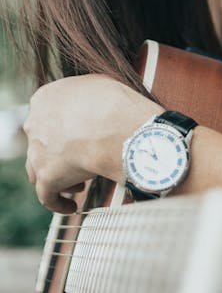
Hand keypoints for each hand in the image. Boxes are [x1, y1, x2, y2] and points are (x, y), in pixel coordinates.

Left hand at [23, 74, 161, 212]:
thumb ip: (84, 97)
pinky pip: (47, 196)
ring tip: (79, 184)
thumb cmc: (114, 102)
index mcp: (44, 98)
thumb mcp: (97, 85)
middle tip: (78, 158)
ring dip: (57, 177)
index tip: (76, 136)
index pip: (46, 116)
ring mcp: (37, 152)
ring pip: (38, 170)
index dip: (62, 129)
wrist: (116, 124)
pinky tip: (71, 206)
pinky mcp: (46, 177)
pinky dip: (59, 202)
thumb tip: (93, 107)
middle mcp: (35, 124)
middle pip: (40, 143)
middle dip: (58, 152)